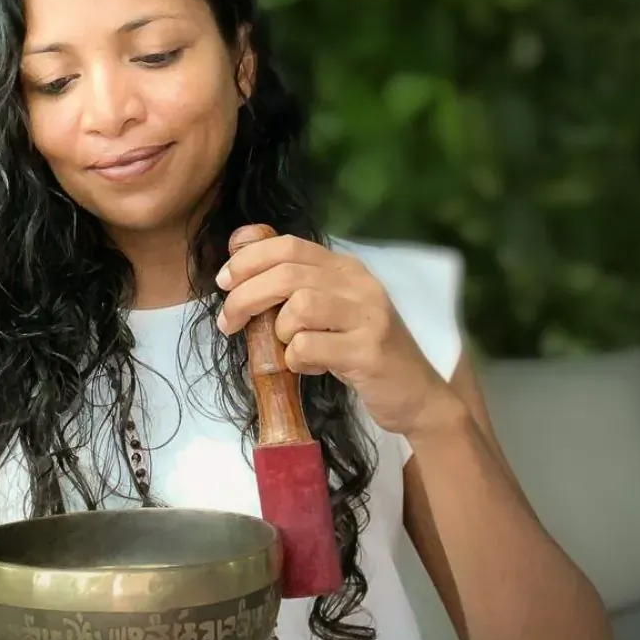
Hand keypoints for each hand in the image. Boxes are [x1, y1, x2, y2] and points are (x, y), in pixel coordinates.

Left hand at [215, 226, 454, 438]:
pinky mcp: (368, 351)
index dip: (249, 258)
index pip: (289, 245)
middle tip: (228, 322)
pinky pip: (309, 347)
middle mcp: (360, 284)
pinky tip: (310, 367)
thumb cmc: (361, 351)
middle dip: (245, 296)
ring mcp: (368, 316)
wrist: (415, 394)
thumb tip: (239, 253)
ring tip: (286, 348)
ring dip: (278, 331)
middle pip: (287, 274)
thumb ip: (295, 284)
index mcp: (346, 268)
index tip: (223, 280)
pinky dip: (296, 360)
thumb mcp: (331, 309)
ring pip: (299, 306)